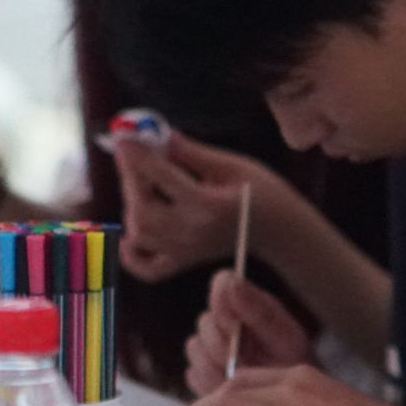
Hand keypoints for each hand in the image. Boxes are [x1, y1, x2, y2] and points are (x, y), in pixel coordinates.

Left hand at [114, 131, 305, 283]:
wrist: (281, 230)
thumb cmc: (263, 193)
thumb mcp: (233, 165)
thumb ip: (193, 153)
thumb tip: (162, 137)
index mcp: (207, 204)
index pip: (160, 177)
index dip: (138, 155)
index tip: (124, 138)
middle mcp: (192, 231)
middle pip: (143, 208)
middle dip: (131, 178)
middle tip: (133, 156)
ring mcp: (186, 250)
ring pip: (140, 233)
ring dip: (131, 205)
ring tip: (143, 184)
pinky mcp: (185, 261)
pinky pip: (148, 268)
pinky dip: (131, 255)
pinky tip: (129, 235)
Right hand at [183, 270, 314, 396]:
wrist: (291, 401)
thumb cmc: (293, 365)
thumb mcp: (284, 337)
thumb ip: (257, 310)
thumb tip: (230, 282)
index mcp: (248, 301)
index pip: (223, 282)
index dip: (225, 303)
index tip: (237, 326)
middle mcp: (224, 320)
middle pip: (205, 321)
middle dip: (225, 343)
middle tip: (245, 360)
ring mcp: (208, 346)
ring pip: (194, 347)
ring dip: (218, 365)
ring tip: (243, 376)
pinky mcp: (199, 373)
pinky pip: (193, 374)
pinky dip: (212, 384)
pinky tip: (232, 388)